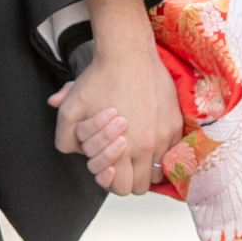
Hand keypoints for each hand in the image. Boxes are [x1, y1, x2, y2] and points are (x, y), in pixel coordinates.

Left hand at [50, 0, 185, 194]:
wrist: (128, 53)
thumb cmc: (100, 79)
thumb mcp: (72, 108)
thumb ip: (65, 136)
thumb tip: (71, 149)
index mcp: (122, 148)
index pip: (122, 188)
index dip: (113, 181)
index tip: (111, 168)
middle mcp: (147, 146)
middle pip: (141, 186)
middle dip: (131, 177)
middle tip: (123, 162)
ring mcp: (165, 135)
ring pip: (159, 170)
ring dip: (148, 165)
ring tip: (138, 149)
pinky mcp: (176, 122)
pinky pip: (174, 151)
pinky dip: (164, 150)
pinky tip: (151, 136)